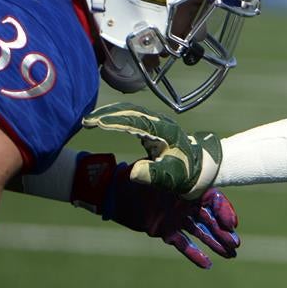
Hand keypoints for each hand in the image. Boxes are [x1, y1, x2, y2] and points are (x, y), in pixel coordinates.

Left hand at [71, 150, 237, 267]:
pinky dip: (195, 255)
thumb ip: (178, 168)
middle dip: (225, 233)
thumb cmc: (138, 175)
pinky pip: (184, 245)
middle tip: (236, 245)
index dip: (225, 212)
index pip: (215, 202)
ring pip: (202, 234)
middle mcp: (186, 205)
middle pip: (212, 221)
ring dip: (216, 244)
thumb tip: (195, 163)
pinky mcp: (166, 232)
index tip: (232, 225)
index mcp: (190, 189)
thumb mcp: (161, 167)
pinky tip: (208, 265)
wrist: (115, 190)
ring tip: (231, 255)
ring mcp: (177, 219)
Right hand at [82, 102, 221, 197]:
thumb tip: (133, 173)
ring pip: (129, 110)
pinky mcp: (152, 125)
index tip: (95, 123)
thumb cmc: (186, 172)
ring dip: (109, 113)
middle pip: (129, 111)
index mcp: (164, 131)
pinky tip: (103, 119)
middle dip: (106, 114)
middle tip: (85, 121)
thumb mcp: (171, 177)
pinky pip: (131, 115)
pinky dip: (115, 115)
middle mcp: (159, 122)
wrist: (201, 166)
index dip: (114, 121)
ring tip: (88, 120)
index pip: (135, 121)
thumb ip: (153, 175)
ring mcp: (156, 122)